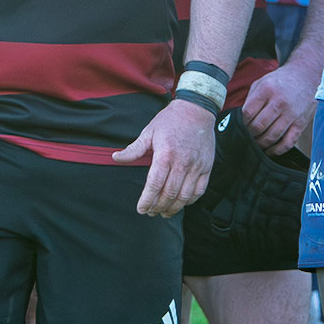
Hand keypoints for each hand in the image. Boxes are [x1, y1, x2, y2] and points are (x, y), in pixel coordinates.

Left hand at [113, 100, 214, 216]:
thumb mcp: (149, 132)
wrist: (196, 110)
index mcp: (165, 154)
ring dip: (173, 208)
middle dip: (157, 207)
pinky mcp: (207, 167)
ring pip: (184, 195)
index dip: (147, 200)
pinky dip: (190, 200)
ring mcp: (196, 166)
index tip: (141, 209)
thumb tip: (116, 158)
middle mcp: (182, 162)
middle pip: (169, 193)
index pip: (155, 184)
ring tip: (163, 213)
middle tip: (150, 212)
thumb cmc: (170, 120)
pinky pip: (199, 190)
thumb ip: (134, 149)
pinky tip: (181, 203)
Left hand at [241, 64, 314, 154]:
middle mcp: (279, 102)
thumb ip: (250, 99)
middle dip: (250, 134)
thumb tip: (240, 119)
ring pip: (272, 136)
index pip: (248, 112)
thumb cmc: (280, 81)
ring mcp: (291, 114)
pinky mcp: (301, 123)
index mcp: (266, 90)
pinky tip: (269, 150)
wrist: (305, 76)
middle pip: (259, 126)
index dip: (242, 122)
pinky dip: (277, 150)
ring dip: (261, 143)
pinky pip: (288, 142)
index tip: (240, 125)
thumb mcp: (261, 82)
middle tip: (247, 136)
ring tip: (256, 143)